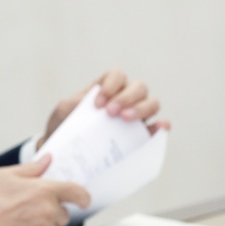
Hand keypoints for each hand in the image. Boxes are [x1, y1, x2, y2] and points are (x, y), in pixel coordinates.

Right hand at [0, 155, 90, 225]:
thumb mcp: (4, 175)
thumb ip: (31, 168)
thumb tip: (48, 160)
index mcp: (44, 191)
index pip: (76, 193)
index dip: (82, 196)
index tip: (82, 200)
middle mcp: (48, 212)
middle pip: (63, 214)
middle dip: (51, 211)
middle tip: (28, 210)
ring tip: (20, 224)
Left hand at [39, 69, 170, 150]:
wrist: (63, 149)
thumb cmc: (63, 125)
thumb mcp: (63, 111)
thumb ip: (75, 103)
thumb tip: (95, 107)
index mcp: (105, 88)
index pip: (117, 76)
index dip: (111, 85)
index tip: (98, 103)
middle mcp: (124, 98)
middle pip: (139, 87)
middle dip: (126, 97)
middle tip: (111, 112)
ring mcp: (135, 116)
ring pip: (152, 103)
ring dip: (142, 109)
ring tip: (125, 119)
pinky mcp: (140, 135)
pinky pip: (159, 127)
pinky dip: (161, 126)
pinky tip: (158, 128)